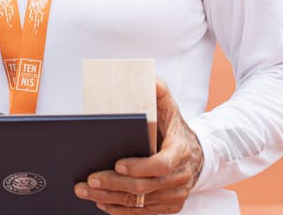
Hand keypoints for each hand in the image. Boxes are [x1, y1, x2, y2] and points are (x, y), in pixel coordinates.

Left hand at [73, 79, 203, 212]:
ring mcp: (175, 195)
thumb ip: (159, 92)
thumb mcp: (169, 107)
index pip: (161, 165)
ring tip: (85, 192)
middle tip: (89, 180)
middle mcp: (180, 177)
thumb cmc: (174, 129)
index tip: (117, 164)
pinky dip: (120, 210)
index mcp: (180, 151)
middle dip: (114, 184)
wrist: (196, 154)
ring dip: (110, 198)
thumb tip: (150, 80)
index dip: (139, 167)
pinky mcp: (169, 206)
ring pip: (141, 202)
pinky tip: (101, 203)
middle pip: (146, 187)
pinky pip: (143, 212)